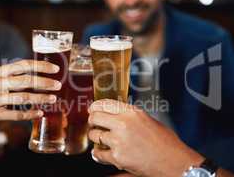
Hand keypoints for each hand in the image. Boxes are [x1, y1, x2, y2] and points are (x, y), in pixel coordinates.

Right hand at [0, 60, 61, 126]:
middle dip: (44, 83)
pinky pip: (15, 115)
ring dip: (39, 98)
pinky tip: (40, 113)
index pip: (23, 65)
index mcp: (0, 72)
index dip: (41, 66)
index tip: (56, 69)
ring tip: (53, 99)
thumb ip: (17, 75)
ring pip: (22, 98)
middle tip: (58, 85)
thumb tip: (44, 74)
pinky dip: (29, 115)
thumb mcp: (0, 78)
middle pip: (24, 81)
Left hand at [88, 99, 203, 176]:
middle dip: (93, 120)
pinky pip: (98, 153)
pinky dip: (98, 153)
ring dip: (95, 137)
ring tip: (101, 139)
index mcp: (133, 112)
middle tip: (94, 123)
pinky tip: (101, 152)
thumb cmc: (165, 142)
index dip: (95, 106)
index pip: (105, 104)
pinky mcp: (117, 157)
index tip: (92, 109)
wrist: (174, 162)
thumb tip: (113, 115)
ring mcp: (119, 141)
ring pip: (94, 135)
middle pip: (95, 117)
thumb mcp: (148, 120)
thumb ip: (130, 116)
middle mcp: (124, 124)